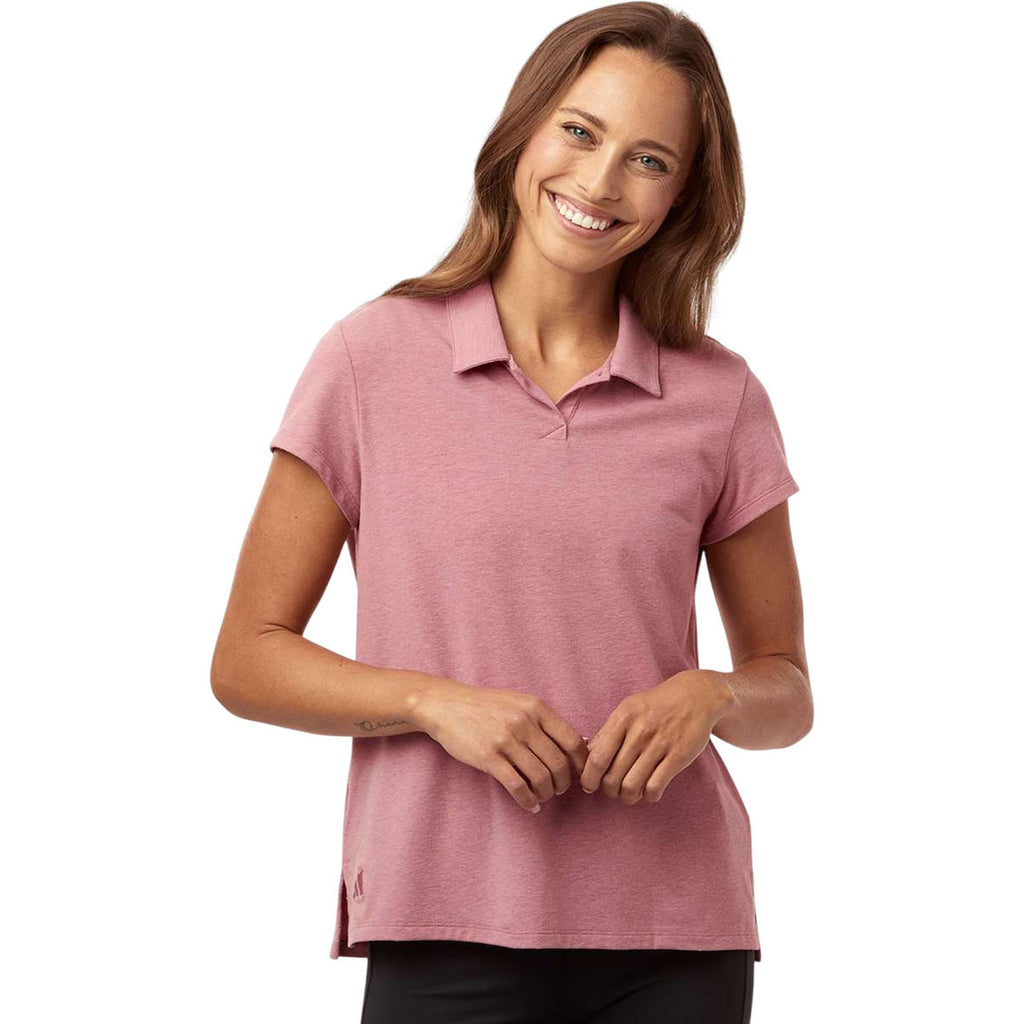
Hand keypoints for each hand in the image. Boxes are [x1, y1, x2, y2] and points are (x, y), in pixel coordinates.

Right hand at [413, 679, 588, 813]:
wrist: (447, 705)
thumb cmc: (487, 706)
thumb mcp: (519, 703)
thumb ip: (546, 721)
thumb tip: (580, 744)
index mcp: (536, 707)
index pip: (572, 741)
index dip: (580, 763)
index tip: (578, 775)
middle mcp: (524, 722)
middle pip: (558, 763)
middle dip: (563, 783)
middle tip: (559, 790)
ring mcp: (506, 740)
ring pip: (540, 777)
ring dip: (546, 793)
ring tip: (543, 796)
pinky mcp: (489, 757)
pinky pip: (517, 786)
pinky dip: (528, 800)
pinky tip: (530, 804)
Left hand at [579, 670, 733, 804]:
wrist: (695, 696)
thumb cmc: (655, 706)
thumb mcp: (628, 709)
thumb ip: (607, 732)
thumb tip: (585, 756)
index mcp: (623, 718)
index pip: (597, 758)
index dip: (589, 778)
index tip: (589, 786)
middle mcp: (639, 731)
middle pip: (612, 776)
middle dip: (608, 790)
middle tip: (612, 790)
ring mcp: (660, 744)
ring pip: (632, 786)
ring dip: (627, 796)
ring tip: (628, 793)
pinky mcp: (678, 756)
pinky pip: (655, 787)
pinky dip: (648, 796)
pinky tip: (649, 791)